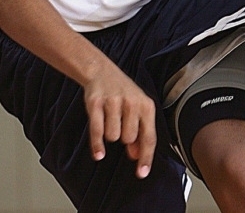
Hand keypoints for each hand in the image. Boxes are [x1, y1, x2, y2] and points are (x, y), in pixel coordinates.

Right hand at [82, 59, 156, 178]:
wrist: (102, 71)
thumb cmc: (123, 93)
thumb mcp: (137, 109)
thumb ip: (141, 131)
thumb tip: (137, 155)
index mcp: (146, 106)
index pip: (149, 137)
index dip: (146, 157)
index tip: (142, 173)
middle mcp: (132, 103)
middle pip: (129, 139)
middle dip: (124, 139)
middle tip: (121, 125)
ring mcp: (113, 102)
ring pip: (113, 136)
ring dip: (110, 135)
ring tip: (110, 121)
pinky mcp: (96, 104)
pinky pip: (97, 131)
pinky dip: (97, 145)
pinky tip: (98, 154)